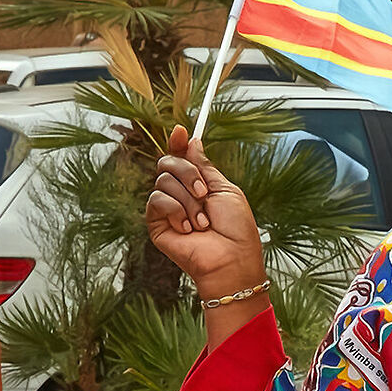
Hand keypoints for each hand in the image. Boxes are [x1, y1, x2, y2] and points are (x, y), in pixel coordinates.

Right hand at [146, 124, 264, 298]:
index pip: (180, 157)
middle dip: (188, 174)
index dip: (178, 143)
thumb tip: (191, 141)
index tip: (181, 131)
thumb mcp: (225, 189)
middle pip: (168, 162)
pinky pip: (157, 199)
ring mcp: (167, 209)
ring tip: (202, 222)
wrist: (230, 259)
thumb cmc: (235, 229)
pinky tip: (188, 228)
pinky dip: (176, 210)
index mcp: (197, 184)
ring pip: (163, 180)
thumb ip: (205, 166)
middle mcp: (179, 194)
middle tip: (204, 194)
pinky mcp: (156, 224)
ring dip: (188, 200)